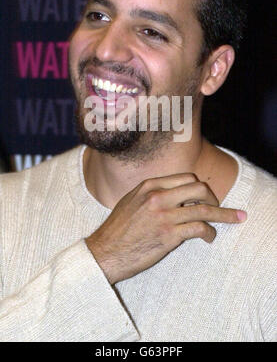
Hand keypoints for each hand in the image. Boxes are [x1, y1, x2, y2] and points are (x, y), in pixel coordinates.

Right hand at [85, 173, 246, 284]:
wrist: (105, 252)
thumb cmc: (118, 229)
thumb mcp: (132, 201)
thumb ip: (153, 194)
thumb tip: (177, 196)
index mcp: (149, 185)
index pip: (186, 177)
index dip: (200, 187)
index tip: (205, 197)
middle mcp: (158, 196)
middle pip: (199, 187)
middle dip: (214, 197)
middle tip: (218, 207)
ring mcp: (164, 215)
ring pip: (203, 208)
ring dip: (222, 215)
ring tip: (233, 219)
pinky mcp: (168, 234)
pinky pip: (199, 228)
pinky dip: (209, 232)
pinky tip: (209, 237)